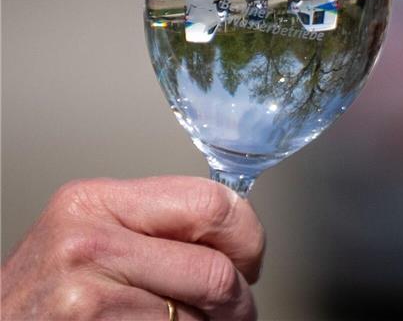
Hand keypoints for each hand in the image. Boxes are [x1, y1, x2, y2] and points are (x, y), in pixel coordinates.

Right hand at [1, 176, 264, 319]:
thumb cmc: (44, 291)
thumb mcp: (91, 236)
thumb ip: (156, 223)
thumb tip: (236, 228)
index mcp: (96, 201)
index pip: (212, 203)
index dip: (247, 236)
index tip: (250, 258)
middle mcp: (88, 242)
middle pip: (214, 268)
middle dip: (239, 296)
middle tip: (238, 308)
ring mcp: (86, 295)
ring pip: (199, 314)